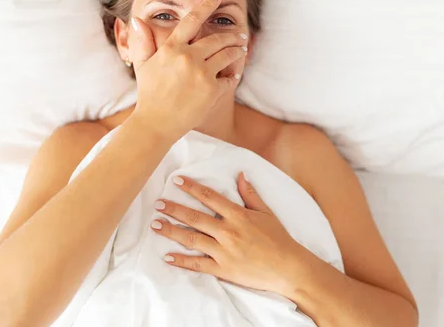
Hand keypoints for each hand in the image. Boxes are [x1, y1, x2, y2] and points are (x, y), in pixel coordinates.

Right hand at [128, 0, 247, 138]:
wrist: (156, 124)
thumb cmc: (149, 94)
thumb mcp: (142, 66)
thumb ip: (142, 42)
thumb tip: (136, 20)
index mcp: (172, 48)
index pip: (192, 20)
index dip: (207, 5)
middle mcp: (188, 58)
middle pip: (217, 39)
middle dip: (232, 36)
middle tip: (240, 35)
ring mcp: (202, 74)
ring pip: (228, 55)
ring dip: (238, 51)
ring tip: (242, 50)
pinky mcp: (212, 91)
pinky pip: (229, 79)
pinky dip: (233, 76)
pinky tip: (235, 74)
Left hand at [150, 172, 303, 295]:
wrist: (288, 268)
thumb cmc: (279, 239)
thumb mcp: (266, 213)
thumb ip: (250, 194)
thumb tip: (240, 175)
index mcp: (237, 215)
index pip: (209, 197)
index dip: (191, 187)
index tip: (176, 181)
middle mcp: (228, 231)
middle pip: (194, 217)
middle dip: (174, 209)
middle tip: (158, 203)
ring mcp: (224, 251)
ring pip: (191, 239)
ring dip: (171, 231)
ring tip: (155, 225)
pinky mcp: (223, 269)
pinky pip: (198, 264)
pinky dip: (182, 261)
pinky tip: (167, 257)